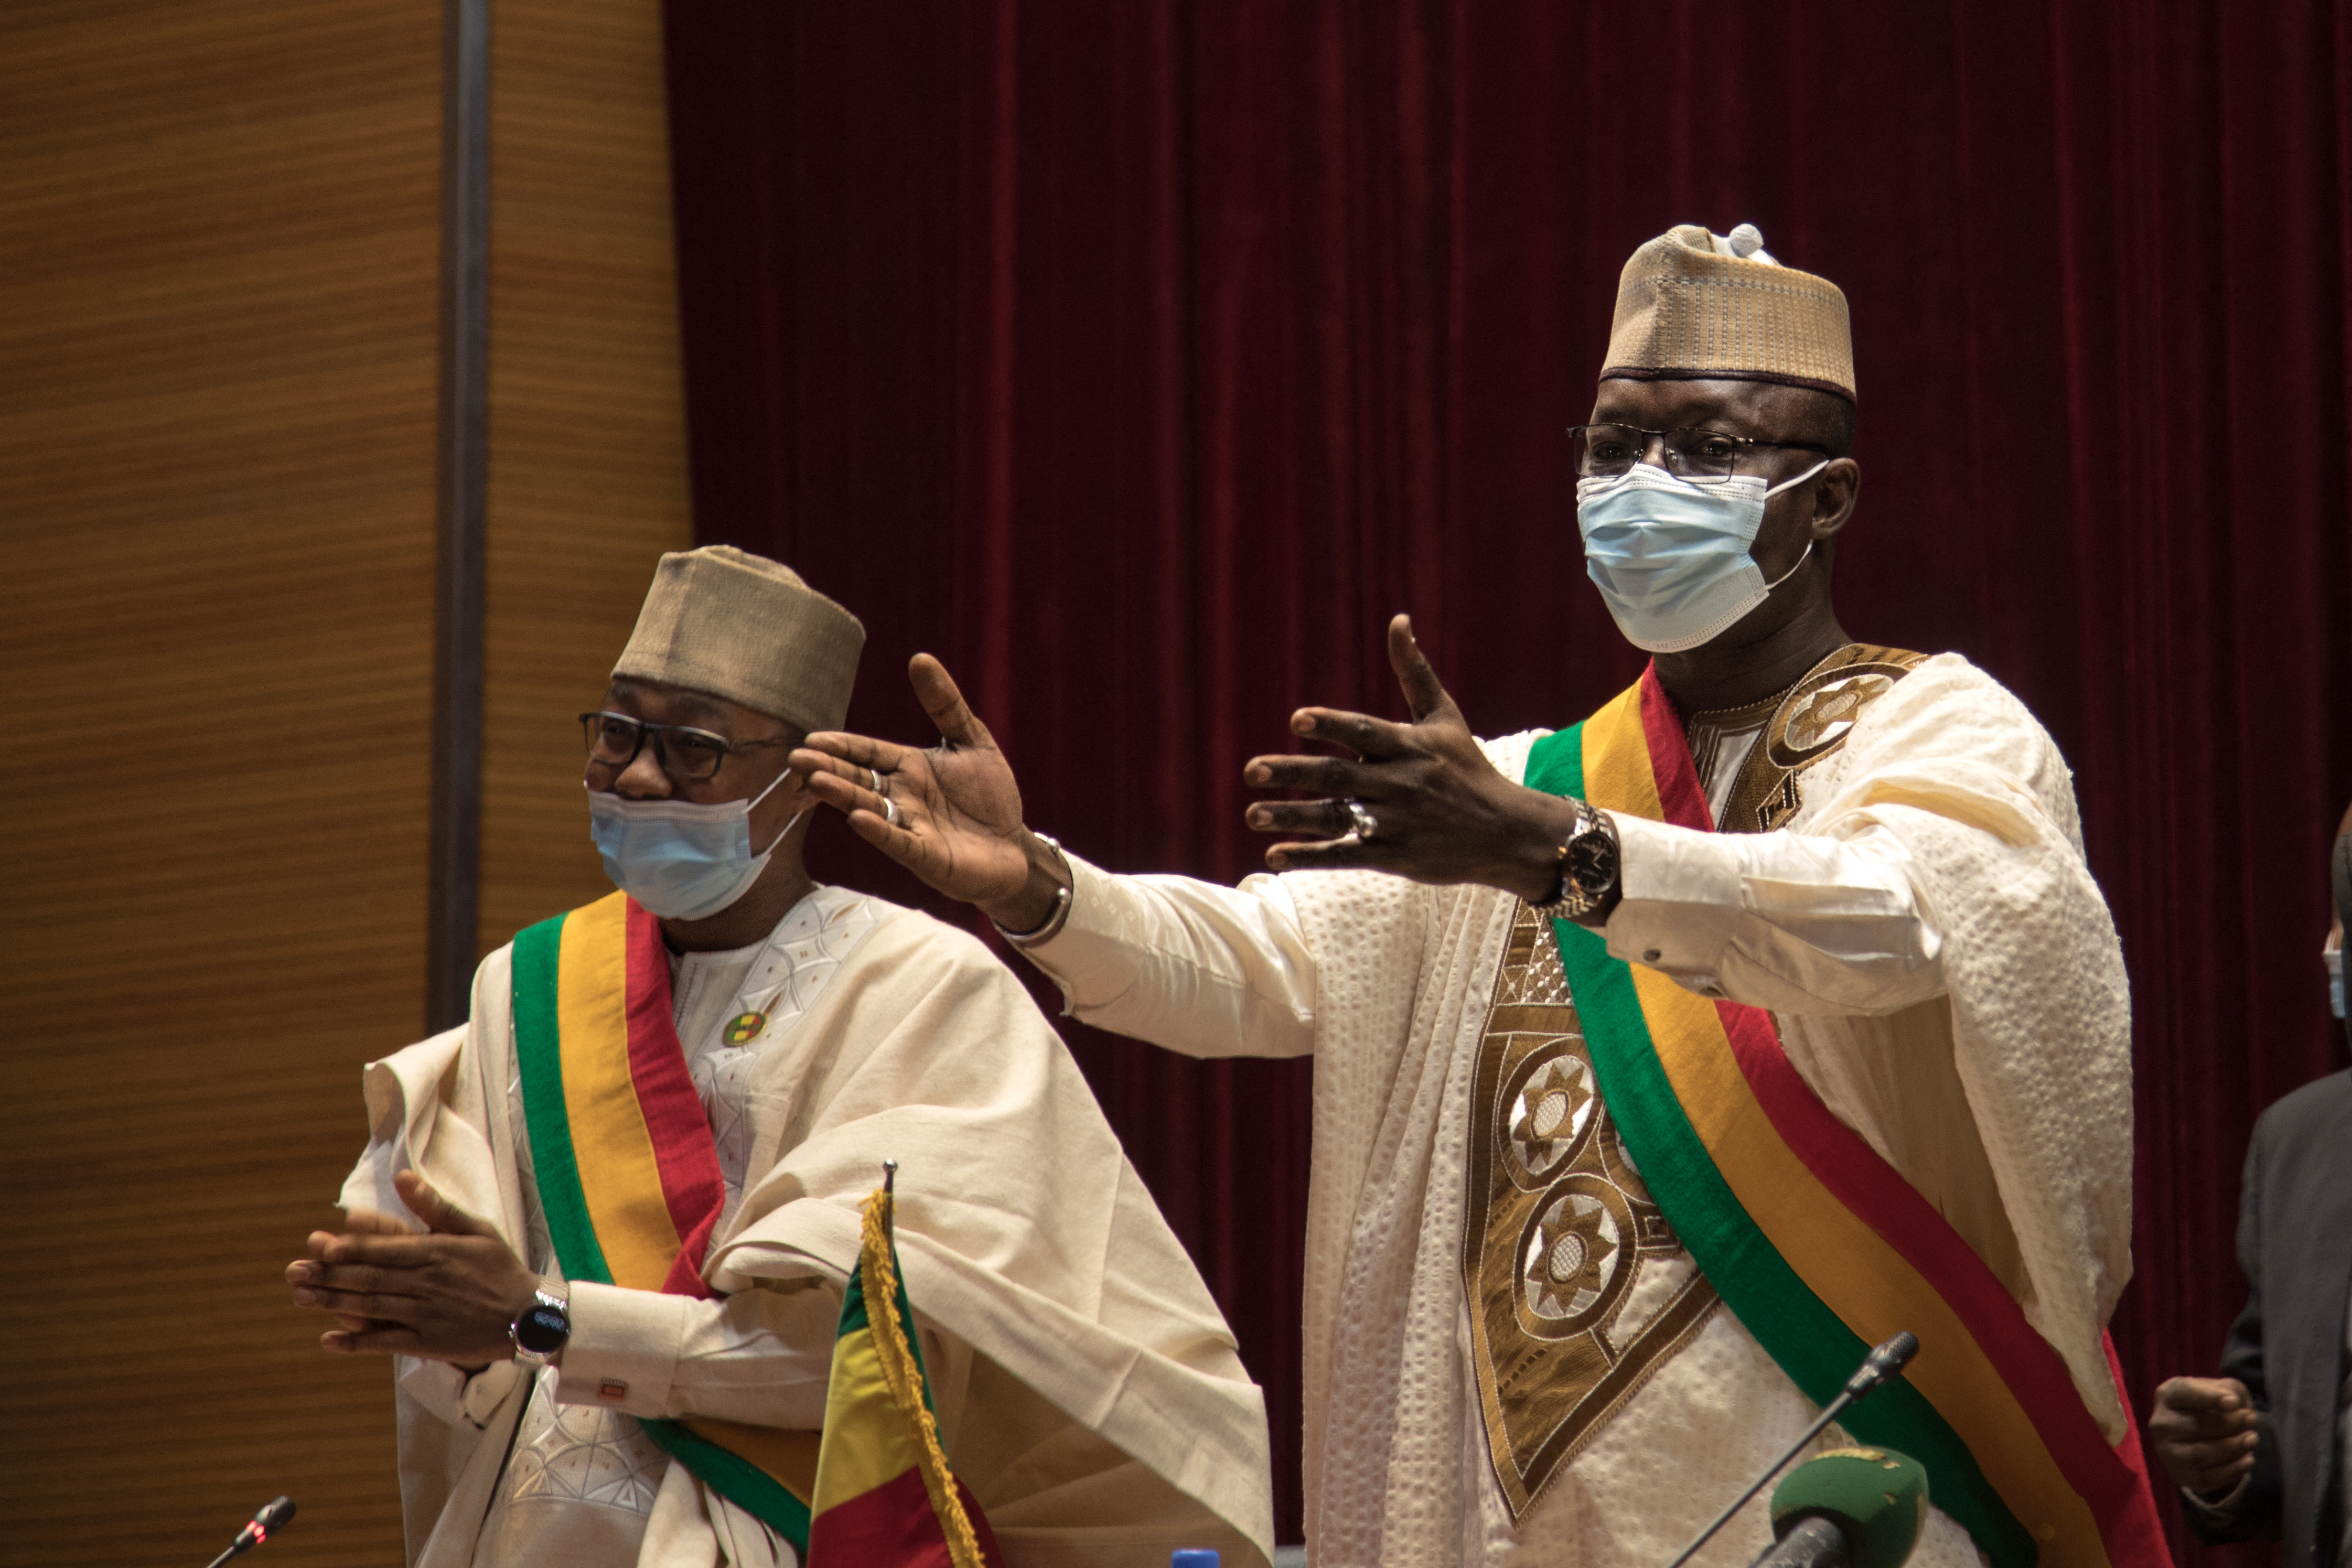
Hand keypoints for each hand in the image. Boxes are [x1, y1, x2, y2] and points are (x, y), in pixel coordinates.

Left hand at [287, 1169, 538, 1364]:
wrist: (529, 1315)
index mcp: (437, 1252)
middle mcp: (427, 1283)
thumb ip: (436, 1206)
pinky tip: (328, 1340)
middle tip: (293, 1272)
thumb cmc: (499, 1268)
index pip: (386, 1249)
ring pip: (373, 1307)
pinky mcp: (429, 1343)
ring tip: (300, 1297)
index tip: (320, 1246)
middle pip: (371, 1278)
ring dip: (333, 1303)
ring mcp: (426, 1315)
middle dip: (329, 1275)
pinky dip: (357, 1343)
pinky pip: (387, 1343)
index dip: (351, 1249)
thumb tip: (403, 1176)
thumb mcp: (476, 1228)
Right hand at [791, 654, 1052, 925]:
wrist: (1013, 845)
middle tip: (796, 759)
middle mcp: (901, 797)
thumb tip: (920, 657)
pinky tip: (858, 819)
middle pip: (858, 780)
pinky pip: (899, 843)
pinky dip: (879, 832)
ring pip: (870, 808)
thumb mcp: (972, 740)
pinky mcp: (927, 856)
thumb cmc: (989, 794)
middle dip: (828, 770)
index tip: (813, 739)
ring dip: (844, 796)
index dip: (842, 747)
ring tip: (816, 783)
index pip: (867, 752)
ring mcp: (911, 827)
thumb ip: (945, 704)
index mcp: (908, 768)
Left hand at [1243, 615, 1582, 902]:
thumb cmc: (1468, 768)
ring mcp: (1398, 823)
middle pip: (1340, 777)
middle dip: (1294, 773)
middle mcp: (1402, 784)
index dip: (1331, 725)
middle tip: (1250, 769)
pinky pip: (1346, 856)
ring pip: (1337, 818)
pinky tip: (1275, 855)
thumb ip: (1414, 671)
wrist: (1507, 832)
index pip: (1364, 732)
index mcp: (1411, 746)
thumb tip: (1398, 618)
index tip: (1297, 720)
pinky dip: (1310, 857)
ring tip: (1252, 814)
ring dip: (1292, 817)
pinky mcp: (1395, 857)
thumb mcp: (1445, 717)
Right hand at [2147, 1376, 2259, 1494]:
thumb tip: (2233, 1404)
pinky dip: (2233, 1470)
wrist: (2202, 1436)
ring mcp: (2167, 1452)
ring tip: (2252, 1439)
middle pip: (2195, 1426)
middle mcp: (2160, 1424)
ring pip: (2201, 1454)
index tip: (2234, 1402)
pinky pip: (2208, 1477)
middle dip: (2230, 1423)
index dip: (2209, 1397)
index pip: (2183, 1393)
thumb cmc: (2212, 1407)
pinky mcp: (2181, 1475)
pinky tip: (2248, 1459)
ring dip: (2233, 1447)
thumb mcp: (2222, 1389)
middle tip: (2251, 1419)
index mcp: (2167, 1396)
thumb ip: (2229, 1390)